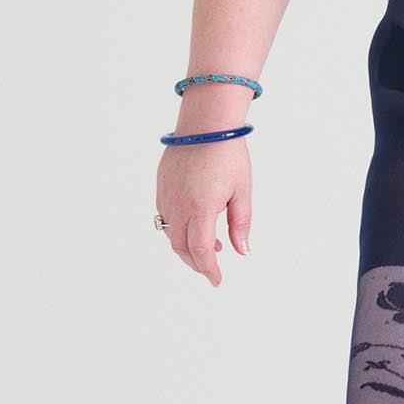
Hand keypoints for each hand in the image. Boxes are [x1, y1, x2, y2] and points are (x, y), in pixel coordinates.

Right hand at [156, 138, 252, 286]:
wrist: (205, 124)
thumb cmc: (227, 154)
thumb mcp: (242, 191)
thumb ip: (240, 225)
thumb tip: (242, 251)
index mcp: (201, 208)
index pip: (200, 251)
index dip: (208, 270)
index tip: (216, 280)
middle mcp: (179, 205)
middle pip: (181, 248)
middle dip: (196, 262)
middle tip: (211, 268)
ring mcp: (166, 196)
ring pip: (170, 235)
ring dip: (186, 247)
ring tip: (209, 245)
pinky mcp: (161, 187)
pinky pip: (165, 217)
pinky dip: (177, 230)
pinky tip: (194, 225)